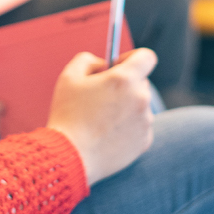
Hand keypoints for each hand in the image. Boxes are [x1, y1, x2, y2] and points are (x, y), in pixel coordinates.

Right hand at [46, 48, 156, 184]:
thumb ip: (88, 60)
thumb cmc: (67, 115)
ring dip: (125, 108)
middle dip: (125, 85)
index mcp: (124, 79)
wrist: (70, 156)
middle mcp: (141, 98)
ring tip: (101, 120)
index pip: (146, 57)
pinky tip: (107, 134)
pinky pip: (139, 127)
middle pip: (141, 82)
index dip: (133, 58)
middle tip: (102, 96)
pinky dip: (127, 128)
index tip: (119, 65)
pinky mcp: (145, 141)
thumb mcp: (69, 76)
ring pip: (139, 106)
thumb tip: (103, 65)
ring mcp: (145, 121)